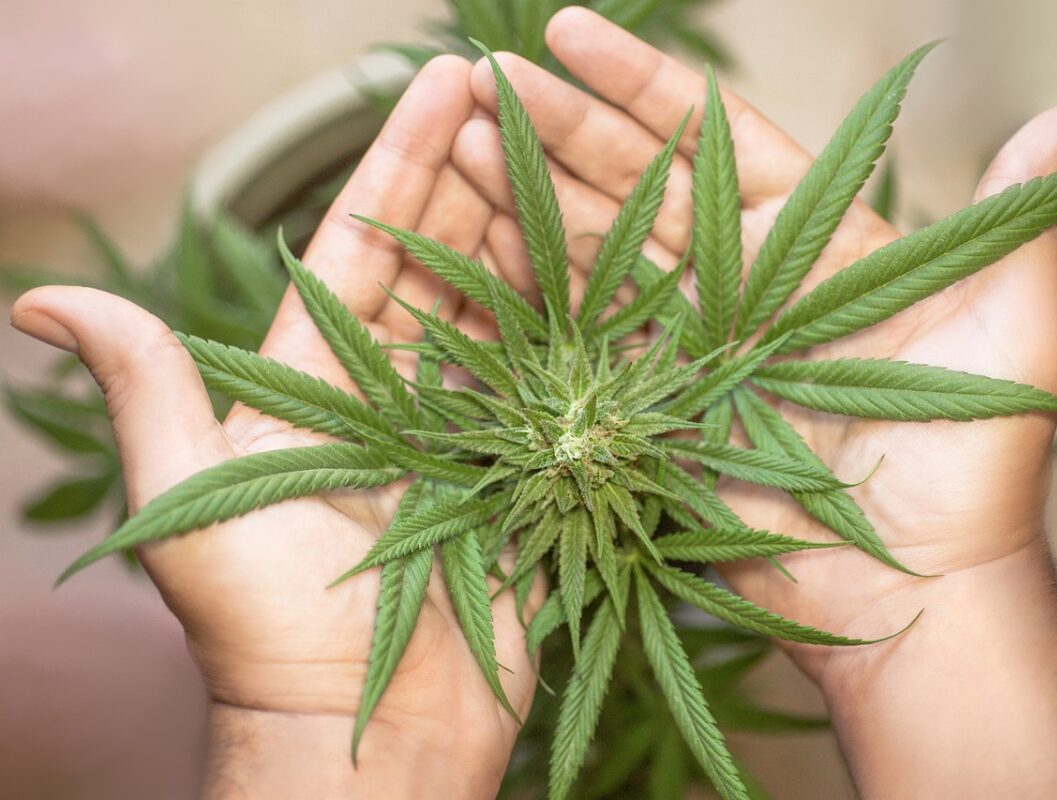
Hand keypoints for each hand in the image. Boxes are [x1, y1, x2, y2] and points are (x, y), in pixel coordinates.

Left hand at [11, 56, 541, 797]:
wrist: (363, 736)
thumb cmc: (269, 628)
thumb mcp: (194, 500)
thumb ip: (147, 391)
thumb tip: (40, 298)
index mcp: (325, 381)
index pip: (371, 245)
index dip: (406, 159)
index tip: (448, 80)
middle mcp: (401, 396)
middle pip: (451, 265)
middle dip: (486, 179)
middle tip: (528, 102)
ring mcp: (470, 435)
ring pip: (512, 317)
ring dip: (543, 241)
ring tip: (581, 163)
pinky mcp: (525, 481)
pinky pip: (560, 395)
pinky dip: (587, 338)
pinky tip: (619, 277)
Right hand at [454, 7, 1056, 796]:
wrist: (915, 588)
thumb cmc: (974, 460)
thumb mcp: (1011, 324)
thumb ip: (1020, 216)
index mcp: (809, 245)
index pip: (713, 140)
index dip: (642, 84)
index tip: (570, 33)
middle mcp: (734, 287)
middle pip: (633, 187)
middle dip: (559, 129)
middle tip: (483, 80)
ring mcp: (681, 349)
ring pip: (591, 257)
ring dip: (522, 200)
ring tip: (451, 140)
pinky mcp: (645, 412)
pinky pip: (576, 348)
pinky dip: (522, 301)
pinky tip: (463, 249)